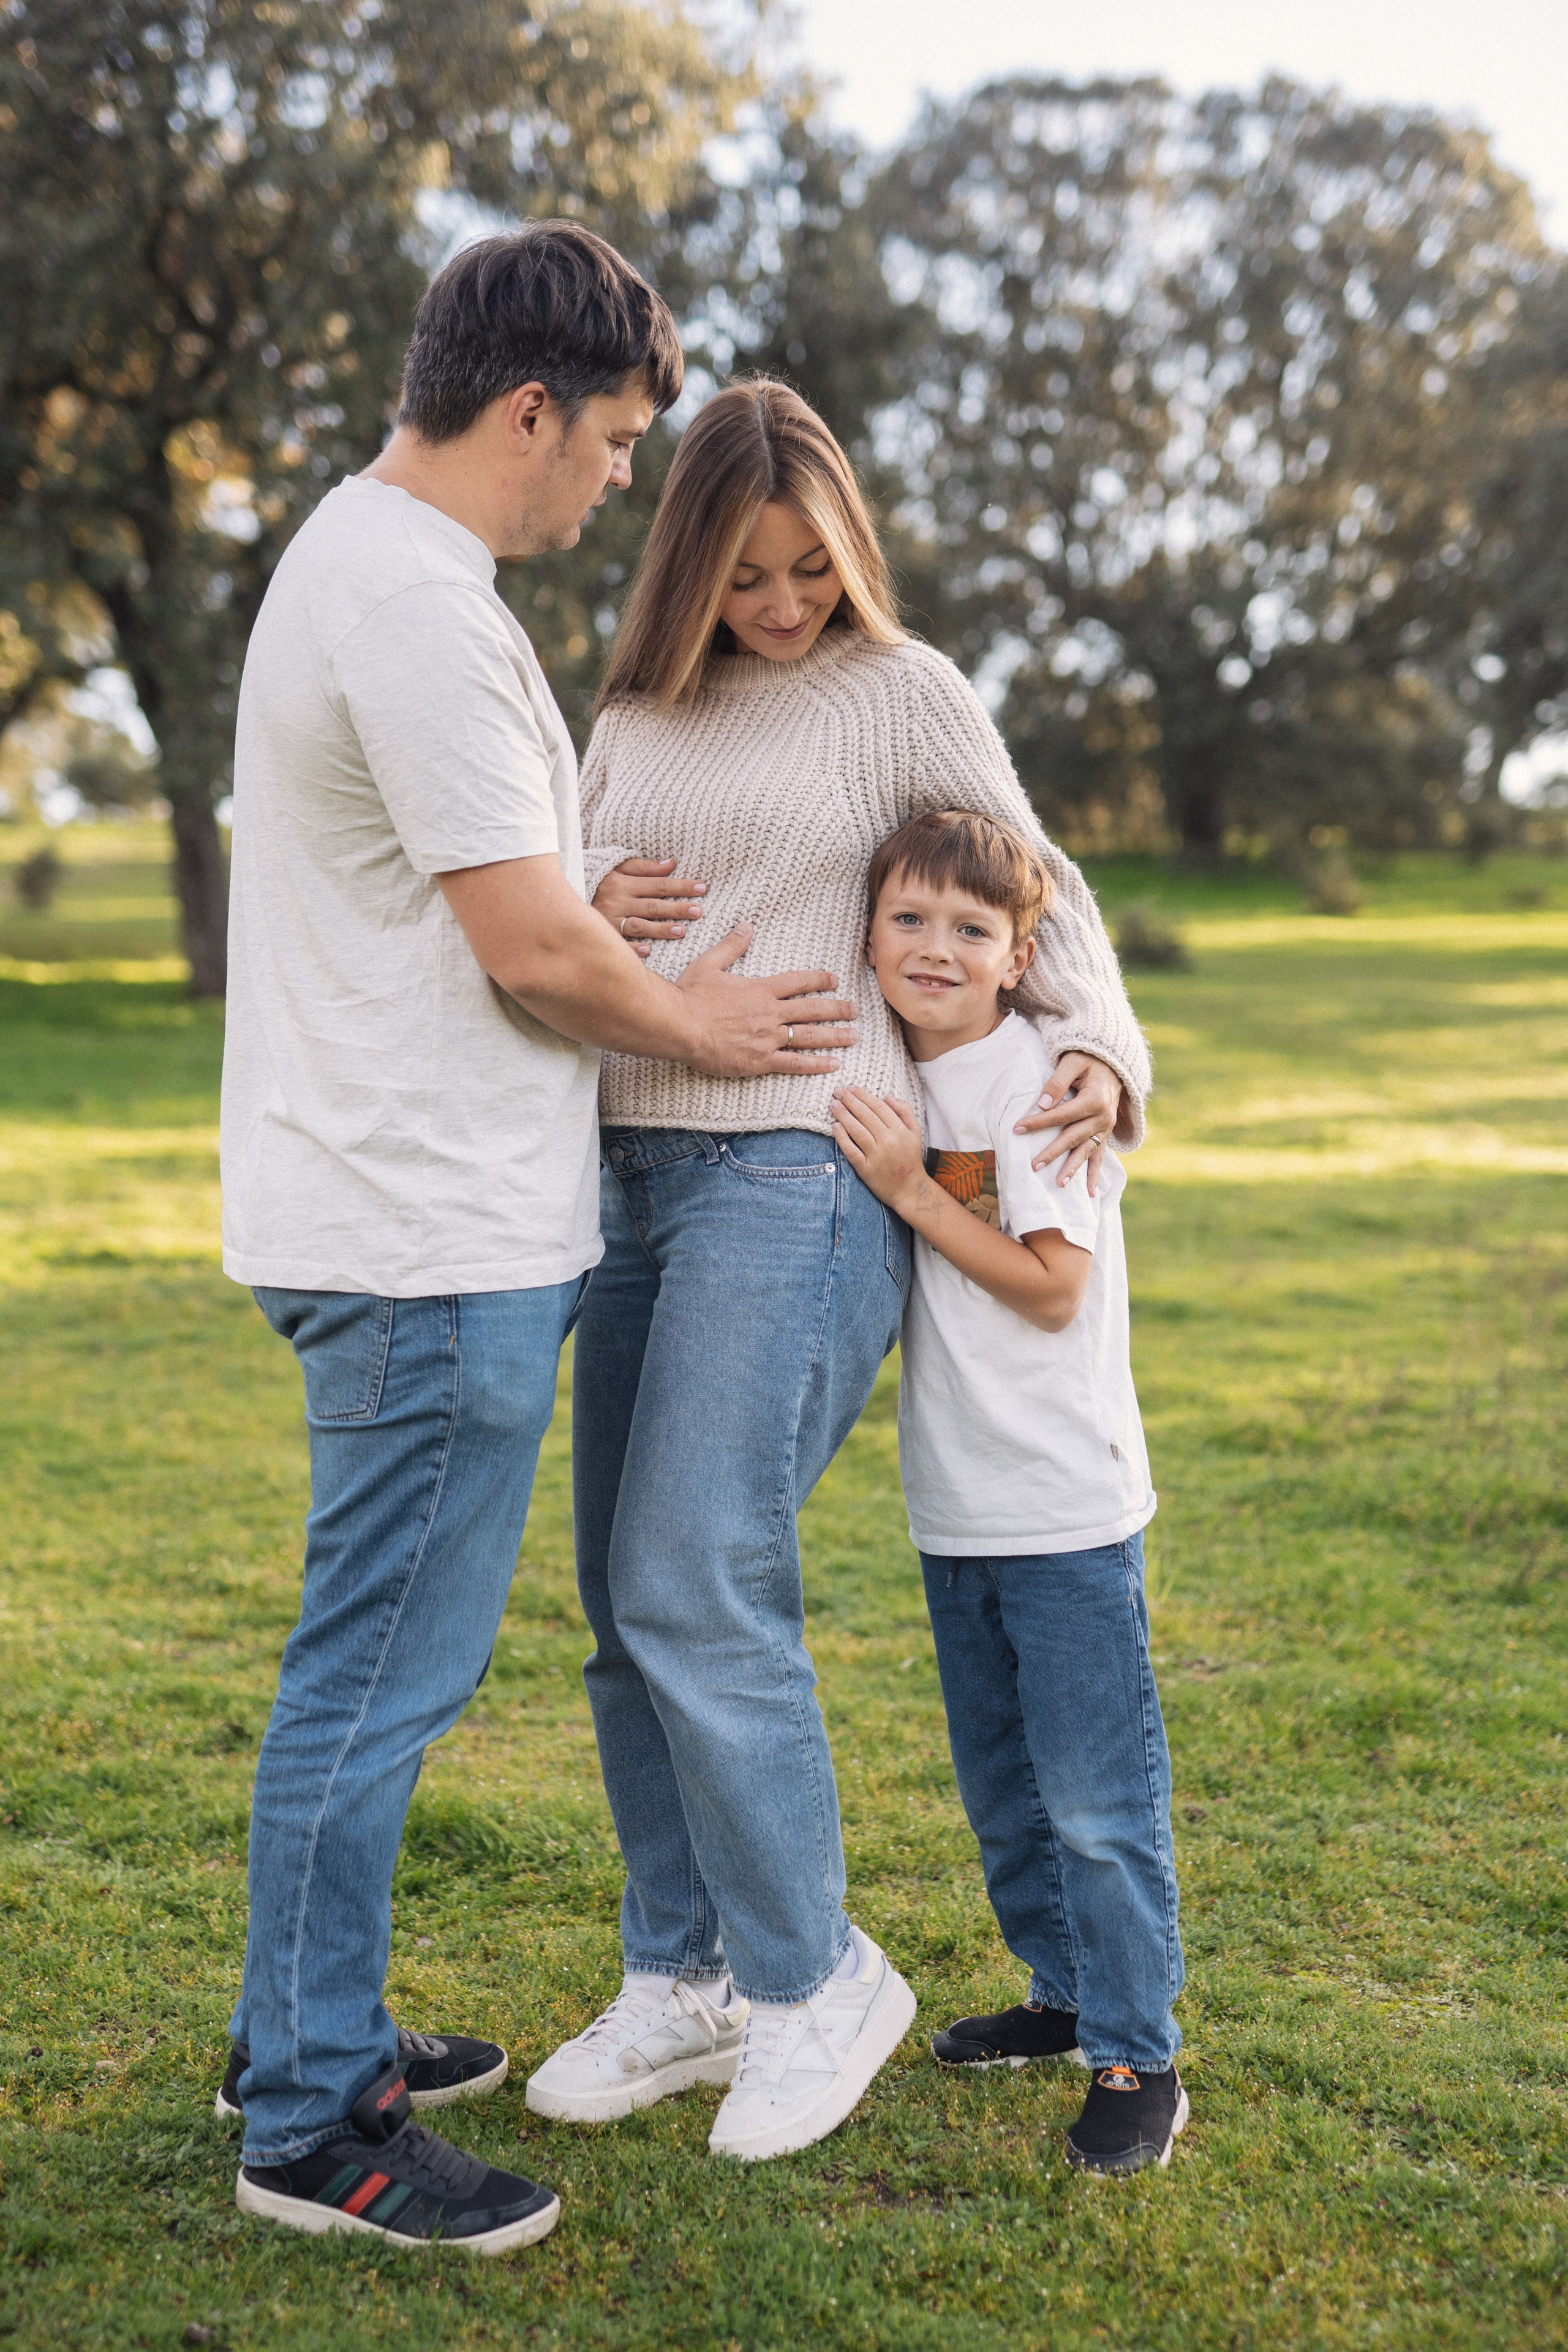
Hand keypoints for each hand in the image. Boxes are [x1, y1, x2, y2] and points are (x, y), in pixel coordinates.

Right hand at [593, 857, 706, 958]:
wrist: (563, 897)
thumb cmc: (598, 881)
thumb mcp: (618, 867)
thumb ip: (644, 867)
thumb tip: (671, 864)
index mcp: (623, 882)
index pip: (658, 884)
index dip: (681, 886)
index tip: (702, 888)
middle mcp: (617, 900)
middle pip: (652, 905)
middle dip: (677, 908)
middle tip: (698, 911)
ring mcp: (608, 919)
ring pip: (638, 925)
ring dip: (660, 929)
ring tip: (681, 931)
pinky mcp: (601, 936)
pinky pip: (618, 943)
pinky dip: (632, 948)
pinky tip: (648, 950)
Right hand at [674, 926, 857, 1077]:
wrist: (678, 1026)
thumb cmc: (688, 996)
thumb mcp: (708, 964)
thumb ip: (731, 946)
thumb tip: (745, 927)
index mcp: (760, 989)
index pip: (798, 982)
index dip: (819, 979)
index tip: (834, 980)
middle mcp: (770, 1013)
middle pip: (812, 1009)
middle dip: (837, 1009)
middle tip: (855, 1010)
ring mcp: (767, 1038)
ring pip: (809, 1036)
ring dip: (835, 1035)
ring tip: (854, 1036)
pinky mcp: (760, 1061)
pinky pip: (794, 1063)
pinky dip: (816, 1064)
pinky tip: (834, 1063)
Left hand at [831, 1086, 925, 1212]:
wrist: (910, 1190)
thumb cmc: (910, 1159)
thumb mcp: (915, 1133)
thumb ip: (905, 1112)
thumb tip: (887, 1096)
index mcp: (900, 1131)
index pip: (878, 1107)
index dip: (863, 1096)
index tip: (851, 1088)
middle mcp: (888, 1141)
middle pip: (866, 1116)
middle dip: (850, 1101)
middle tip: (837, 1091)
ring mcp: (877, 1156)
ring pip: (857, 1130)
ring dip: (843, 1115)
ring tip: (833, 1104)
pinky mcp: (866, 1169)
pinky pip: (852, 1151)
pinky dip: (842, 1138)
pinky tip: (834, 1126)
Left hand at [1014, 1052, 1120, 1192]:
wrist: (1113, 1062)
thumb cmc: (1089, 1059)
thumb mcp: (1073, 1061)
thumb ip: (1058, 1081)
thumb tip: (1042, 1104)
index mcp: (1094, 1099)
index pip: (1061, 1115)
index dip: (1039, 1122)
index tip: (1018, 1128)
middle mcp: (1103, 1116)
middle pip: (1073, 1137)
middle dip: (1053, 1152)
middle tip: (1034, 1166)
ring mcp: (1106, 1127)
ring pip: (1087, 1151)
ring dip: (1073, 1168)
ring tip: (1059, 1184)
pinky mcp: (1105, 1132)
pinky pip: (1101, 1155)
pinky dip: (1096, 1173)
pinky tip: (1091, 1193)